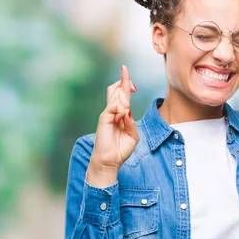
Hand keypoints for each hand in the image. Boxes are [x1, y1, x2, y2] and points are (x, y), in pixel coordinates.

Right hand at [88, 65, 138, 183]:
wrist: (110, 161)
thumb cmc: (121, 149)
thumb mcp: (133, 136)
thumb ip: (132, 123)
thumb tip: (128, 111)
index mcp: (122, 114)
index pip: (123, 95)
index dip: (127, 85)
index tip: (134, 84)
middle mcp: (114, 112)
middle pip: (116, 89)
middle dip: (124, 81)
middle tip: (128, 77)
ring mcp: (108, 114)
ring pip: (114, 95)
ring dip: (124, 95)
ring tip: (127, 105)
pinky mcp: (103, 119)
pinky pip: (112, 107)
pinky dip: (119, 107)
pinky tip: (123, 113)